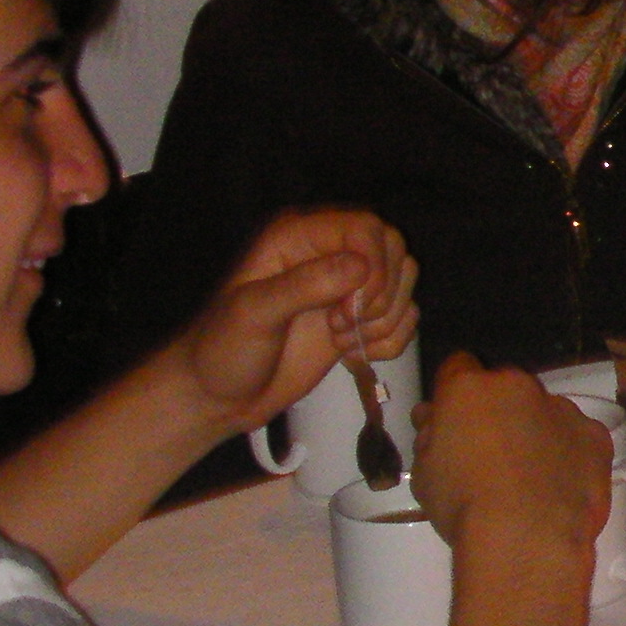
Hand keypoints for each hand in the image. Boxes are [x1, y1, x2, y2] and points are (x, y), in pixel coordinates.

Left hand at [171, 210, 419, 437]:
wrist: (220, 397)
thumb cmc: (223, 351)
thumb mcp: (254, 313)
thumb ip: (304, 286)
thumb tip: (362, 269)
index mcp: (298, 237)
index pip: (366, 228)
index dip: (374, 266)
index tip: (352, 307)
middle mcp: (327, 254)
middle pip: (394, 251)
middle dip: (381, 296)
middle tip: (343, 325)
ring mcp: (346, 288)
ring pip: (404, 283)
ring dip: (383, 320)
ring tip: (340, 340)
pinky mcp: (359, 320)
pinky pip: (405, 317)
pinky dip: (390, 341)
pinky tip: (352, 355)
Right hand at [409, 354, 621, 557]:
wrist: (524, 537)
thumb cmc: (464, 507)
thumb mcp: (424, 474)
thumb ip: (431, 437)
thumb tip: (435, 422)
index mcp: (469, 389)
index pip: (458, 368)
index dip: (454, 393)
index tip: (454, 418)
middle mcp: (518, 387)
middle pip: (505, 389)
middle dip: (498, 413)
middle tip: (491, 455)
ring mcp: (562, 409)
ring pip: (545, 411)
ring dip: (536, 432)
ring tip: (528, 479)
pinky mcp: (596, 436)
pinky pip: (578, 437)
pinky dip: (570, 454)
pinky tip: (558, 486)